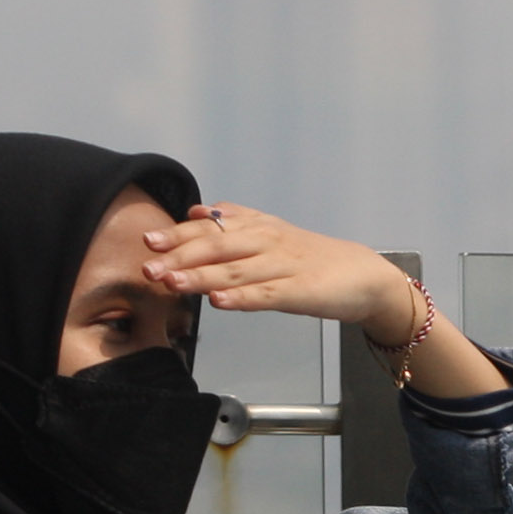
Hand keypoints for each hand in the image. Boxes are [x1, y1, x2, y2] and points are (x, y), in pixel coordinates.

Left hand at [139, 205, 421, 341]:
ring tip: (172, 283)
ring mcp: (284, 267)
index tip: (148, 240)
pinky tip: (219, 302)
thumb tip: (195, 211)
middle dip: (180, 256)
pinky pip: (266, 294)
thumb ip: (234, 222)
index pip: (212, 227)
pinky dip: (241, 298)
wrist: (364, 275)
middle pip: (219, 246)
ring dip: (201, 277)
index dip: (179, 234)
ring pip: (236, 270)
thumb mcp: (272, 233)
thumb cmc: (311, 259)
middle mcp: (268, 242)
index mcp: (259, 227)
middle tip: (148, 266)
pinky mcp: (300, 292)